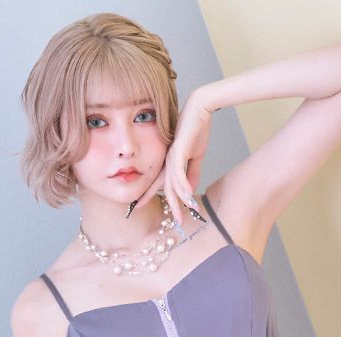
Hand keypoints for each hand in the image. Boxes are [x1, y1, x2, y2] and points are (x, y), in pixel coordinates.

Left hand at [132, 89, 213, 223]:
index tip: (141, 208)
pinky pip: (179, 172)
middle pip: (164, 188)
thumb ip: (192, 174)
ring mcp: (171, 156)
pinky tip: (187, 195)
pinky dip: (183, 185)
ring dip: (179, 201)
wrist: (200, 110)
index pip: (158, 184)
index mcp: (169, 162)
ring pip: (171, 184)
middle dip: (169, 207)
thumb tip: (190, 192)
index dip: (150, 196)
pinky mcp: (178, 150)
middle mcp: (166, 161)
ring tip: (184, 213)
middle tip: (173, 222)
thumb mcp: (195, 157)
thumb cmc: (196, 131)